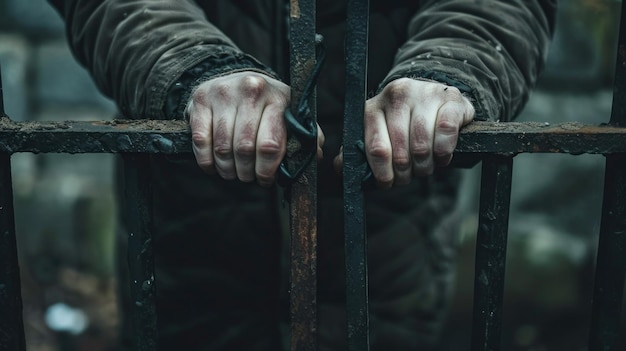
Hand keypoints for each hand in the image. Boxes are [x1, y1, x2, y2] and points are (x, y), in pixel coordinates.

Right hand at [186, 71, 323, 186]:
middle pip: (245, 149)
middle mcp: (251, 89)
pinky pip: (201, 140)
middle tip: (247, 178)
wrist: (238, 80)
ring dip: (227, 169)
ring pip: (223, 147)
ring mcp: (224, 92)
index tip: (265, 179)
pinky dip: (206, 161)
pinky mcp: (201, 98)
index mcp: (278, 97)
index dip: (266, 170)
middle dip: (246, 172)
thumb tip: (319, 157)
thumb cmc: (269, 107)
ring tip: (232, 173)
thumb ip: (308, 136)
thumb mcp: (291, 116)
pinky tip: (214, 166)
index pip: (270, 145)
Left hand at [335, 78, 474, 187]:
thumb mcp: (377, 132)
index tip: (387, 183)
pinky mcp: (450, 98)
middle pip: (401, 150)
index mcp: (374, 107)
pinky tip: (441, 157)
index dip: (383, 173)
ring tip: (423, 169)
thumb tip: (341, 169)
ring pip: (422, 144)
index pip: (377, 148)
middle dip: (404, 173)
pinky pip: (445, 131)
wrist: (433, 96)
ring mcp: (424, 94)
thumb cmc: (401, 122)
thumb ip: (357, 151)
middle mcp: (397, 95)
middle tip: (407, 178)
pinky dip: (443, 152)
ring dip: (424, 166)